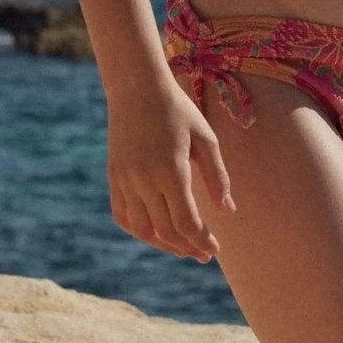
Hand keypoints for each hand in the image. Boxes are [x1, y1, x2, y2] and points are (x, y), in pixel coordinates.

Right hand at [106, 82, 234, 261]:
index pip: (186, 222)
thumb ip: (218, 176)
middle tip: (204, 254)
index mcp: (171, 170)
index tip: (214, 249)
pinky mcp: (113, 177)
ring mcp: (125, 180)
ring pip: (142, 229)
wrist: (137, 89)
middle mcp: (144, 179)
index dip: (201, 241)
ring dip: (164, 244)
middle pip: (166, 231)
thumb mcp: (205, 139)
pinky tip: (156, 233)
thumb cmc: (178, 111)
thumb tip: (229, 211)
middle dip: (187, 247)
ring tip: (183, 248)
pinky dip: (139, 230)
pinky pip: (123, 215)